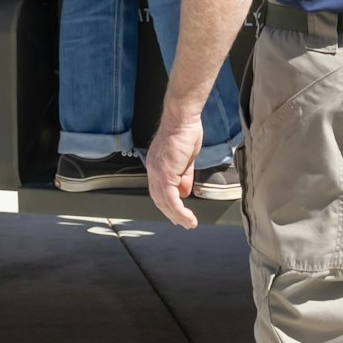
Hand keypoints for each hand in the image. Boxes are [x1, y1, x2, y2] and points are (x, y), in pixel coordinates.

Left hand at [146, 110, 202, 228]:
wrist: (182, 119)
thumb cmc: (185, 132)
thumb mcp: (186, 159)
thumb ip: (184, 175)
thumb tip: (184, 192)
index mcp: (156, 165)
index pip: (159, 191)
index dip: (168, 204)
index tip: (178, 214)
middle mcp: (153, 170)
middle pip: (159, 199)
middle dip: (172, 214)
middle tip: (184, 223)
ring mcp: (157, 172)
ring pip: (165, 202)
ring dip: (178, 216)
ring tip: (190, 224)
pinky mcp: (165, 173)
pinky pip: (172, 199)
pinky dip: (180, 211)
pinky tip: (188, 217)